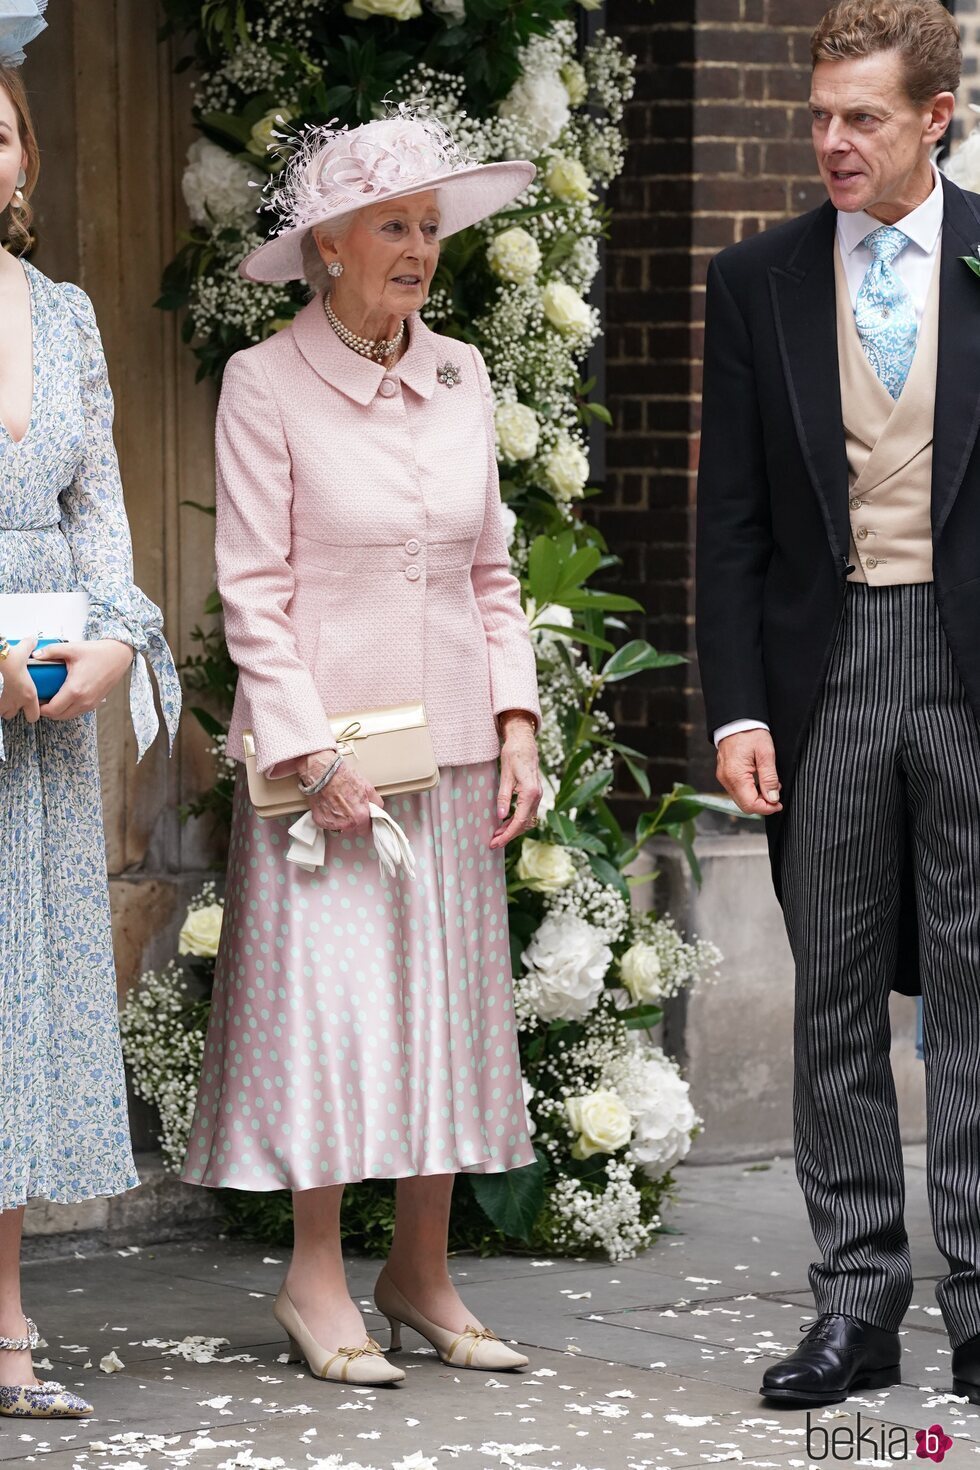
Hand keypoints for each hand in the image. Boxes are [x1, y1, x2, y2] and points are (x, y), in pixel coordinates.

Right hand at [0, 635, 39, 723]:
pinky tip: (0, 686)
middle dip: (12, 709)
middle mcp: (14, 701)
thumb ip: (29, 645)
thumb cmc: (8, 657)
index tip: (32, 705)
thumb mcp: (22, 649)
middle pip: (11, 715)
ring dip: (1, 706)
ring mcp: (1, 700)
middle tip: (13, 697)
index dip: (33, 713)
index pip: (33, 717)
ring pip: (0, 712)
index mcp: (28, 694)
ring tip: (3, 695)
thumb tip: (32, 639)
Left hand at [37, 639, 134, 720]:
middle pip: (58, 716)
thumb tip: (36, 655)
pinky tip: (65, 697)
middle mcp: (84, 700)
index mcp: (75, 689)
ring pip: (68, 716)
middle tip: (41, 698)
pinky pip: (77, 712)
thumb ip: (51, 651)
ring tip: (52, 698)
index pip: (52, 709)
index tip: (35, 699)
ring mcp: (91, 703)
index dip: (40, 708)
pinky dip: (68, 709)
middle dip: (47, 711)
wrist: (119, 656)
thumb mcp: (72, 648)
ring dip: (58, 711)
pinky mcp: (95, 703)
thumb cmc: (99, 652)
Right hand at [301, 749, 380, 837]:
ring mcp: (332, 824)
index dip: (364, 822)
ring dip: (339, 818)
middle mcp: (346, 823)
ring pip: (339, 826)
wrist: (322, 773)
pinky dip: (327, 815)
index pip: (366, 829)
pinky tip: (328, 804)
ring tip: (337, 802)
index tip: (363, 817)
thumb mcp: (367, 787)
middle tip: (348, 804)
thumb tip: (377, 807)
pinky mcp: (320, 821)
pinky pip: (327, 823)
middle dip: (352, 819)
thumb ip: (375, 802)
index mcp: (360, 816)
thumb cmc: (342, 777)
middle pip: (352, 828)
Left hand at [492, 711, 541, 848]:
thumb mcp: (505, 776)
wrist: (524, 742)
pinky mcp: (534, 793)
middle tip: (493, 843)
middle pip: (525, 824)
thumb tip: (500, 816)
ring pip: (527, 820)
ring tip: (497, 834)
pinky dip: (517, 820)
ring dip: (513, 829)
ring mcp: (538, 795)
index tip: (496, 842)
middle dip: (509, 835)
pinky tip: (505, 823)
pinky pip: (527, 812)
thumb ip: (504, 797)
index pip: (519, 820)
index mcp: (530, 793)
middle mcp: (537, 796)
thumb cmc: (513, 755)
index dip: (508, 834)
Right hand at [716, 729, 782, 815]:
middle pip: (744, 805)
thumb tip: (773, 798)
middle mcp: (726, 779)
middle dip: (762, 804)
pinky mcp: (725, 775)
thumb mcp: (766, 754)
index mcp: (735, 775)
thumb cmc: (751, 733)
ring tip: (771, 785)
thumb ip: (769, 778)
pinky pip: (737, 790)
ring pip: (741, 799)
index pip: (750, 804)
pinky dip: (750, 791)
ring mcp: (724, 777)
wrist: (736, 721)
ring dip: (757, 797)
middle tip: (777, 795)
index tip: (779, 804)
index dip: (767, 808)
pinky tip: (760, 781)